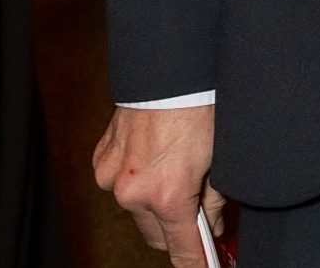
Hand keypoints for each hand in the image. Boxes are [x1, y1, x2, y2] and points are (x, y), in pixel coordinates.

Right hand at [94, 103, 223, 265]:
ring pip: (137, 210)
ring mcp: (111, 177)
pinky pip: (120, 183)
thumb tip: (213, 225)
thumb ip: (215, 199)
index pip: (182, 249)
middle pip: (157, 235)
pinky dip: (136, 179)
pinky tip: (153, 157)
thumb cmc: (198, 107)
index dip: (196, 263)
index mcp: (166, 195)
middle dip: (177, 228)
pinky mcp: (100, 160)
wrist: (168, 71)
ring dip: (154, 202)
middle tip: (198, 209)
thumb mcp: (219, 156)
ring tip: (175, 170)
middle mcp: (132, 193)